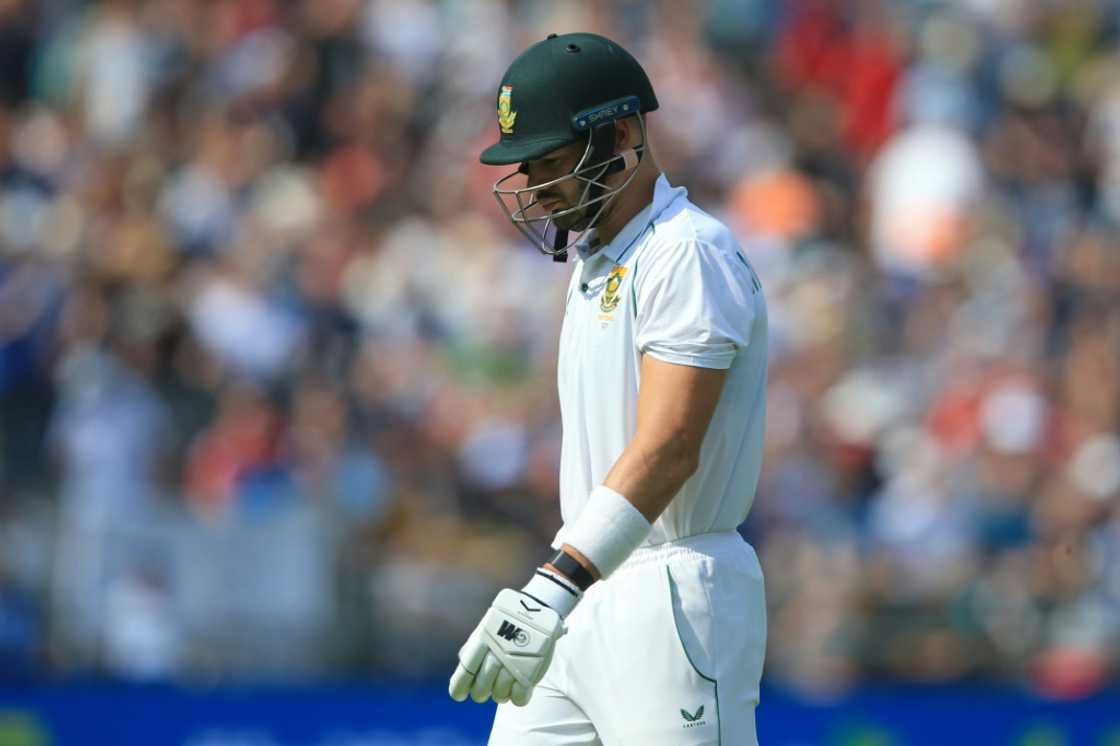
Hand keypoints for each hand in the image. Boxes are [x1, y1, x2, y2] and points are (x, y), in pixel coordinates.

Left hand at [448, 588, 564, 705]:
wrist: (535, 609)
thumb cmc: (505, 621)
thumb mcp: (485, 629)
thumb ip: (471, 649)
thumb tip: (461, 668)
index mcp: (481, 642)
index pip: (465, 673)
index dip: (459, 688)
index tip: (459, 696)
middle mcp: (496, 654)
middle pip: (481, 689)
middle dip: (481, 693)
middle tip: (486, 689)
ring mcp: (514, 663)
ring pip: (500, 695)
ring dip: (500, 695)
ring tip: (504, 685)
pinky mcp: (532, 670)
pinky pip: (519, 697)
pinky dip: (517, 698)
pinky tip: (517, 690)